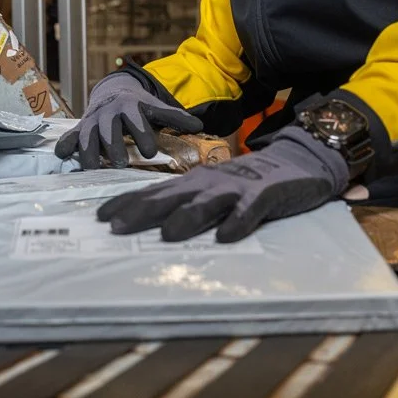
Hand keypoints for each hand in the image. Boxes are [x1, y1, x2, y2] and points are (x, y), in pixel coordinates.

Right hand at [54, 72, 202, 168]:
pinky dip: (65, 145)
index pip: (136, 121)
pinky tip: (63, 156)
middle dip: (112, 146)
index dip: (142, 135)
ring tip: (92, 168)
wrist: (114, 92)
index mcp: (129, 106)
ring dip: (89, 151)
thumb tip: (201, 125)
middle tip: (119, 164)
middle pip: (109, 130)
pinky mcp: (80, 128)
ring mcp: (92, 121)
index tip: (150, 153)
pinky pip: (70, 136)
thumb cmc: (139, 106)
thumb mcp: (156, 108)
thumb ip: (176, 117)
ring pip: (87, 135)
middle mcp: (108, 113)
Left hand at [97, 126, 348, 241]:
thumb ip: (187, 205)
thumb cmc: (248, 181)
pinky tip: (227, 237)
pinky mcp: (265, 195)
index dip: (127, 203)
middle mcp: (210, 182)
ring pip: (207, 203)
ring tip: (167, 235)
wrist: (297, 160)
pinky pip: (250, 211)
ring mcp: (238, 187)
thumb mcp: (212, 190)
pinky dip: (238, 222)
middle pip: (171, 197)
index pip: (153, 192)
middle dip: (143, 211)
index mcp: (194, 182)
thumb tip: (151, 226)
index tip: (99, 217)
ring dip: (187, 218)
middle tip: (117, 227)